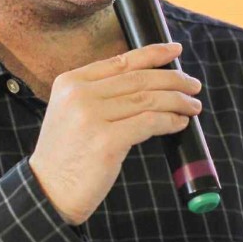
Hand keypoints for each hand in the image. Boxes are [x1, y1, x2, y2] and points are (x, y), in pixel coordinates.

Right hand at [29, 42, 202, 225]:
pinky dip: (169, 121)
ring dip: (177, 101)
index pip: (121, 61)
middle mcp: (80, 95)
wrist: (48, 191)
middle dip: (173, 79)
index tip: (175, 50)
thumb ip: (99, 95)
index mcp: (71, 82)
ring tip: (193, 106)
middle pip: (139, 78)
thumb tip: (147, 83)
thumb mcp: (72, 113)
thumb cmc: (67, 156)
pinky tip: (179, 123)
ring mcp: (92, 117)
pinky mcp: (107, 141)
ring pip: (148, 99)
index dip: (153, 53)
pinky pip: (149, 123)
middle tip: (193, 85)